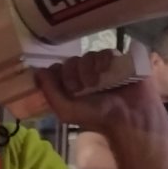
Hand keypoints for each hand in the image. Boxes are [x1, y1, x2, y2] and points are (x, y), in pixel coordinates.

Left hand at [34, 50, 167, 142]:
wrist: (128, 117)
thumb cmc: (97, 117)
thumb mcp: (66, 110)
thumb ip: (50, 92)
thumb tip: (39, 71)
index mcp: (71, 86)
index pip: (57, 69)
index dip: (56, 73)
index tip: (61, 84)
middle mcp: (85, 75)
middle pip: (70, 61)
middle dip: (71, 73)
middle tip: (79, 88)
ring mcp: (102, 67)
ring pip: (87, 55)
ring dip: (86, 68)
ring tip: (94, 83)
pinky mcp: (119, 61)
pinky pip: (106, 51)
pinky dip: (102, 58)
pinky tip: (105, 70)